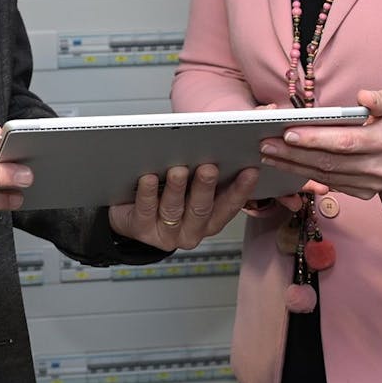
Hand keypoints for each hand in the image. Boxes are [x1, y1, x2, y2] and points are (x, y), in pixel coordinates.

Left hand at [107, 164, 258, 249]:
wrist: (131, 215)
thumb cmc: (165, 196)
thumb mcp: (191, 189)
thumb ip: (205, 175)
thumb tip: (218, 148)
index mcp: (210, 220)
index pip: (229, 206)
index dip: (241, 189)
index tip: (250, 170)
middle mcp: (191, 230)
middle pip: (201, 209)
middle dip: (206, 187)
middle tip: (209, 167)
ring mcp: (167, 233)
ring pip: (173, 210)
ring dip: (177, 188)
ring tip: (178, 170)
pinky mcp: (141, 230)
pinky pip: (145, 210)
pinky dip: (147, 193)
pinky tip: (147, 178)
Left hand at [259, 89, 381, 199]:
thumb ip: (381, 99)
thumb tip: (363, 96)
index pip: (344, 142)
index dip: (315, 139)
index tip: (288, 132)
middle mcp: (379, 168)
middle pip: (329, 162)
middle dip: (293, 154)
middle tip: (265, 144)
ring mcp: (371, 184)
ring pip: (325, 176)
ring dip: (293, 167)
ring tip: (268, 154)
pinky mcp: (364, 193)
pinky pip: (330, 184)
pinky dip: (305, 175)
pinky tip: (286, 165)